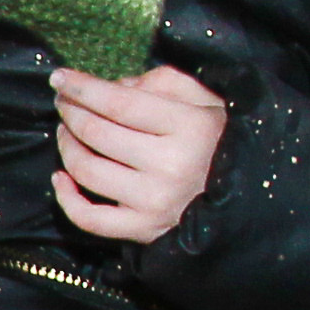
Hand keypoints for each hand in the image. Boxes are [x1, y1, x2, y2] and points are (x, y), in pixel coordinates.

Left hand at [52, 64, 227, 242]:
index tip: (59, 78)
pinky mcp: (144, 231)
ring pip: (86, 171)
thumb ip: (161, 82)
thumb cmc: (221, 142)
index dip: (82, 88)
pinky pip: (89, 218)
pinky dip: (66, 197)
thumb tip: (113, 86)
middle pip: (97, 133)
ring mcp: (154, 202)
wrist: (250, 199)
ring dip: (66, 146)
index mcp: (189, 127)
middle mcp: (170, 166)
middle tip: (63, 102)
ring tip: (66, 131)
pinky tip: (61, 177)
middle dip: (70, 112)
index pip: (118, 103)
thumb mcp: (206, 100)